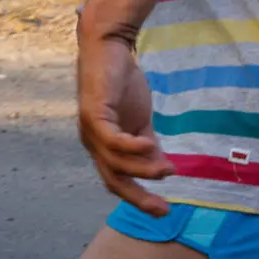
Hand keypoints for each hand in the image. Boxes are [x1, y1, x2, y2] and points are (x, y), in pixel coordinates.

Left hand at [78, 35, 173, 212]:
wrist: (108, 48)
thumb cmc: (122, 84)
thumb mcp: (140, 121)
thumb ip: (148, 144)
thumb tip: (162, 167)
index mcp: (104, 148)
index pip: (119, 181)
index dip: (139, 197)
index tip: (164, 210)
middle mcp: (92, 143)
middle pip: (113, 180)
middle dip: (138, 197)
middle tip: (164, 210)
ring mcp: (90, 130)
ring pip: (114, 163)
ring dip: (143, 170)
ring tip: (168, 170)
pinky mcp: (93, 114)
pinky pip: (111, 140)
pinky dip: (131, 147)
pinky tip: (151, 146)